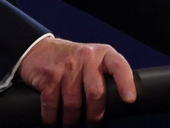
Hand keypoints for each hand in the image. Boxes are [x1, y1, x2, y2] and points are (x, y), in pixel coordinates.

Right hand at [18, 37, 136, 125]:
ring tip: (72, 124)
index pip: (119, 66)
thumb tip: (118, 105)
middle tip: (92, 124)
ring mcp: (67, 65)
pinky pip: (52, 104)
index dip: (126, 83)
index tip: (129, 100)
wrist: (39, 50)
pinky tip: (53, 121)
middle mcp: (86, 56)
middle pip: (96, 93)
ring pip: (74, 103)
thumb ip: (105, 76)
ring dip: (72, 120)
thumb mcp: (93, 60)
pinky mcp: (49, 74)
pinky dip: (52, 118)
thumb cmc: (73, 61)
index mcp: (103, 54)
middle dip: (94, 116)